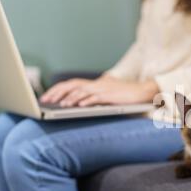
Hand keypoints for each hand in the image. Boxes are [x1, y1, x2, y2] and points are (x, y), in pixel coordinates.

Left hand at [40, 76, 158, 106]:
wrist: (144, 92)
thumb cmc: (127, 95)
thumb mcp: (108, 95)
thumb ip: (95, 97)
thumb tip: (80, 103)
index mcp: (95, 84)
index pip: (71, 84)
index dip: (57, 90)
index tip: (46, 97)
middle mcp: (97, 84)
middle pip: (72, 85)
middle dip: (58, 92)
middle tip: (46, 101)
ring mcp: (104, 89)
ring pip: (82, 91)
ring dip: (70, 98)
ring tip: (60, 105)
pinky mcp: (111, 96)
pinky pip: (96, 98)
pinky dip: (86, 101)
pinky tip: (79, 106)